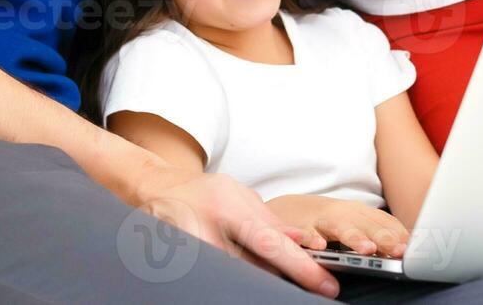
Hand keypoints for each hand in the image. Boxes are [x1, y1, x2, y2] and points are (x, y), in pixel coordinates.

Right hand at [130, 159, 339, 297]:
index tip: (325, 284)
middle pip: (249, 270)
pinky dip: (231, 282)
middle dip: (277, 282)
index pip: (269, 243)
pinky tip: (239, 283)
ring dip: (253, 284)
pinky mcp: (174, 265)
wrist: (158, 191)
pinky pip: (214, 278)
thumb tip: (302, 241)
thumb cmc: (206, 194)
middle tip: (300, 291)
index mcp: (226, 206)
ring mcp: (185, 248)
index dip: (300, 266)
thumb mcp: (240, 196)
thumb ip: (270, 220)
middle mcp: (204, 227)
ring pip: (231, 278)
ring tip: (263, 279)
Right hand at [267, 194, 410, 258]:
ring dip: (354, 237)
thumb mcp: (354, 222)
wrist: (289, 209)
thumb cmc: (328, 220)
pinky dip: (312, 239)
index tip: (414, 248)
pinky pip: (305, 234)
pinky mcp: (299, 228)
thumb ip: (376, 232)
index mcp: (359, 213)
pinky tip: (320, 246)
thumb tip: (406, 245)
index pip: (384, 222)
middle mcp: (343, 214)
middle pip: (366, 225)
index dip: (399, 234)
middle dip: (383, 238)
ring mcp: (321, 220)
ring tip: (367, 250)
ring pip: (340, 228)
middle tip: (398, 250)